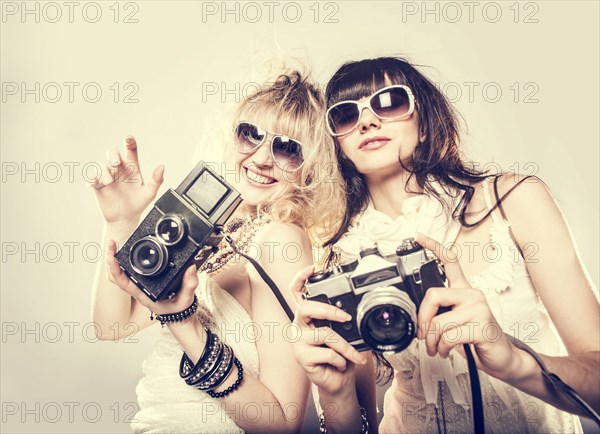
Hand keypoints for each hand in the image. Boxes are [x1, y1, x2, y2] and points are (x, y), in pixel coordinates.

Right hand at [90, 136, 164, 223]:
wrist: (125, 218)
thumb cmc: (138, 204)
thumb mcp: (149, 193)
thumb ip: (156, 180)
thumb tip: (162, 167)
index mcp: (132, 168)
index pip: (131, 150)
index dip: (129, 142)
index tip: (128, 138)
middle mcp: (119, 169)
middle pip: (112, 152)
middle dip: (113, 155)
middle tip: (116, 165)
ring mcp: (108, 176)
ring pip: (101, 164)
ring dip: (104, 171)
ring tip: (109, 182)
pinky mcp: (98, 184)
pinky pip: (90, 176)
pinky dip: (92, 177)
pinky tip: (96, 183)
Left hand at [105, 239, 197, 315]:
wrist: (178, 313)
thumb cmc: (178, 307)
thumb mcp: (186, 298)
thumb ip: (189, 284)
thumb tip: (190, 268)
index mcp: (144, 295)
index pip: (123, 282)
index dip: (115, 269)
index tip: (113, 256)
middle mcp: (138, 290)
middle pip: (116, 276)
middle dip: (111, 259)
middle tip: (111, 243)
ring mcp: (139, 286)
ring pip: (119, 274)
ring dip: (114, 259)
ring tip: (114, 244)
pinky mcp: (142, 281)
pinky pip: (127, 272)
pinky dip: (123, 262)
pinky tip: (124, 251)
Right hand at [289, 266, 366, 395]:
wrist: (338, 381)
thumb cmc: (339, 354)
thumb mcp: (342, 333)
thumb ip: (341, 320)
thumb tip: (352, 313)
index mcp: (306, 316)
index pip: (296, 293)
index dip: (300, 278)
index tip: (311, 268)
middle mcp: (298, 326)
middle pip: (305, 308)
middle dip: (328, 310)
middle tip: (346, 318)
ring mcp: (298, 342)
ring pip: (324, 334)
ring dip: (345, 346)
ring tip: (354, 355)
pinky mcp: (302, 358)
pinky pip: (327, 353)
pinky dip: (341, 359)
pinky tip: (341, 364)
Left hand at [415, 233, 521, 380]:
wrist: (501, 358)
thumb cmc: (476, 339)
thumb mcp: (455, 323)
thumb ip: (440, 313)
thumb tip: (420, 317)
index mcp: (464, 291)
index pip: (450, 261)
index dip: (433, 246)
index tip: (419, 236)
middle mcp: (473, 295)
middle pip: (433, 296)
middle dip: (423, 320)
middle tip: (424, 335)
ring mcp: (479, 309)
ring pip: (439, 322)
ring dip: (432, 341)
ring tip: (437, 348)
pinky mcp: (482, 325)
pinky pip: (449, 336)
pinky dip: (443, 348)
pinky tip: (447, 351)